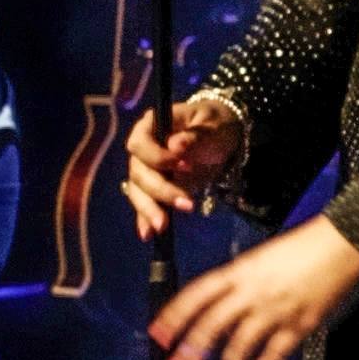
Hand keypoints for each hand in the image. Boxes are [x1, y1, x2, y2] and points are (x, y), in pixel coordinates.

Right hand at [121, 95, 245, 237]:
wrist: (220, 138)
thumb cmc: (214, 125)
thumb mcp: (212, 127)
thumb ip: (194, 136)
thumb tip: (175, 146)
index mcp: (151, 126)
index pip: (139, 144)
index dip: (157, 157)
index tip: (184, 166)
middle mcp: (142, 150)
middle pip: (138, 172)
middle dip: (160, 190)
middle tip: (187, 204)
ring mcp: (146, 170)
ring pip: (138, 192)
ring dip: (150, 209)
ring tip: (164, 226)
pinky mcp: (154, 189)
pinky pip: (145, 204)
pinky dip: (145, 219)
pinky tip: (149, 234)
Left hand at [148, 213, 358, 359]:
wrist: (341, 245)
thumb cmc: (300, 248)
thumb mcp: (259, 259)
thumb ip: (237, 286)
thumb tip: (220, 320)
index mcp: (239, 270)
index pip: (197, 294)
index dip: (175, 316)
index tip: (158, 335)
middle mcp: (252, 291)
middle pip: (213, 324)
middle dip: (192, 350)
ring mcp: (275, 310)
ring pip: (241, 344)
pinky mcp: (299, 325)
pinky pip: (274, 354)